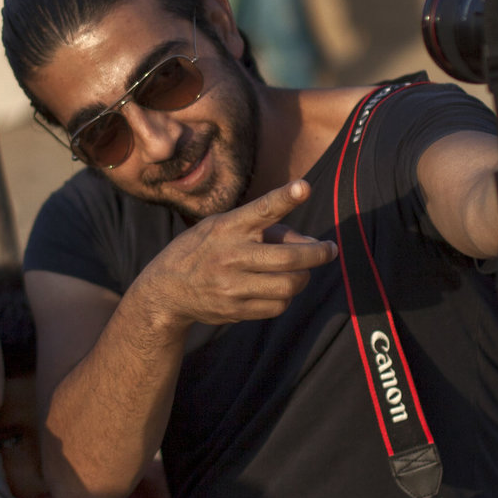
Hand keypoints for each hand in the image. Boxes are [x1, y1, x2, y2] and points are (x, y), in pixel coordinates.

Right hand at [132, 180, 335, 330]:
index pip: (260, 209)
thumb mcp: (225, 226)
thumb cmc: (205, 249)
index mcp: (227, 226)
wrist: (166, 290)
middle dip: (317, 254)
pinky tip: (278, 288)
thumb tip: (311, 243)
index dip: (284, 197)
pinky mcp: (235, 309)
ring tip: (300, 272)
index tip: (304, 187)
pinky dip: (285, 296)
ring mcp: (231, 285)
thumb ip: (267, 229)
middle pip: (288, 257)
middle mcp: (230, 254)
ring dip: (302, 277)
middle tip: (330, 250)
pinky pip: (277, 305)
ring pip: (288, 285)